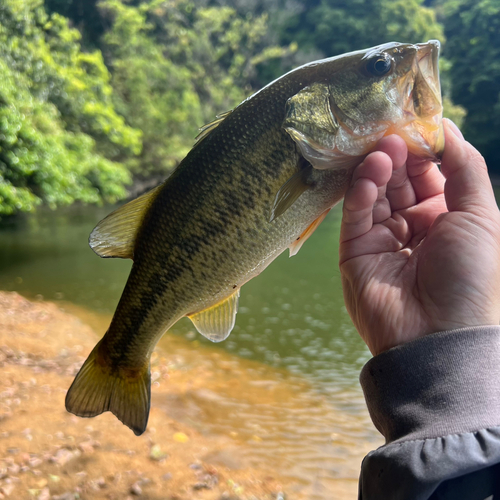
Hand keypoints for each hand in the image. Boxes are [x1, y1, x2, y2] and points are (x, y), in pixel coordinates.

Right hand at [339, 119, 499, 355]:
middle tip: (394, 130)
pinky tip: (372, 173)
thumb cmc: (469, 276)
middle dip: (399, 153)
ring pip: (375, 192)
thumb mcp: (481, 215)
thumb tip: (446, 126)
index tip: (418, 123)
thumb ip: (464, 168)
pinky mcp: (355, 250)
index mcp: (445, 218)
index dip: (424, 149)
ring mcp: (382, 238)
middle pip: (400, 179)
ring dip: (379, 168)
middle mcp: (413, 225)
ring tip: (384, 149)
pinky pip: (356, 214)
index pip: (429, 173)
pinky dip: (361, 191)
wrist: (438, 334)